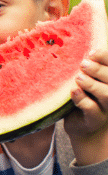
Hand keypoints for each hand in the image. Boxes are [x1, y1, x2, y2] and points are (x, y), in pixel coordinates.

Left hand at [65, 49, 107, 163]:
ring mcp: (107, 108)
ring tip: (78, 77)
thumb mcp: (84, 80)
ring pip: (107, 94)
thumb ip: (83, 68)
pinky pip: (92, 109)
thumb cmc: (82, 97)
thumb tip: (69, 47)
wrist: (82, 127)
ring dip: (92, 84)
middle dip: (99, 70)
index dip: (105, 57)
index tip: (91, 52)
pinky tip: (73, 91)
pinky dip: (82, 99)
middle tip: (84, 64)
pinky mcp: (95, 119)